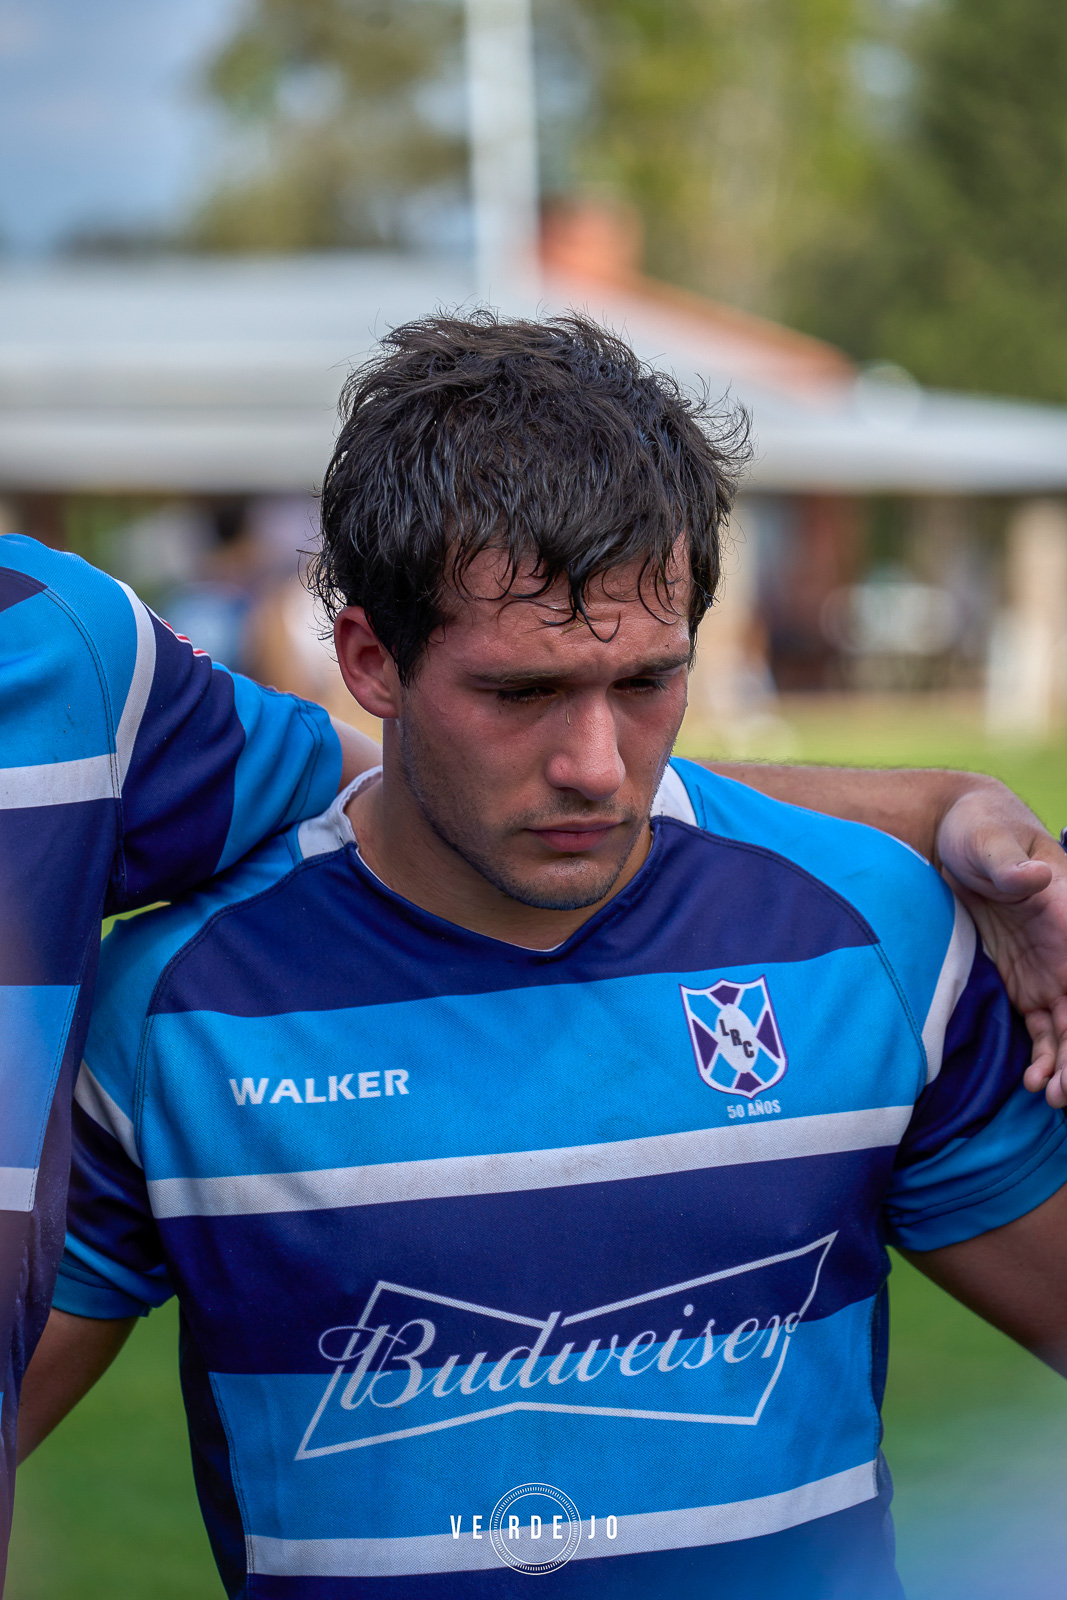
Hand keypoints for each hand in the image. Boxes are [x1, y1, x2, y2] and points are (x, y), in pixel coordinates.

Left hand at [936, 782, 1066, 1107]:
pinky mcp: (1026, 983)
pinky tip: (1037, 1083)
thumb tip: (1035, 876)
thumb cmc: (978, 830)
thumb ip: (1008, 864)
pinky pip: (1045, 1028)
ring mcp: (1050, 970)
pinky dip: (1046, 1056)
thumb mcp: (989, 841)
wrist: (951, 836)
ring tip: (1053, 1097)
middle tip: (1065, 1092)